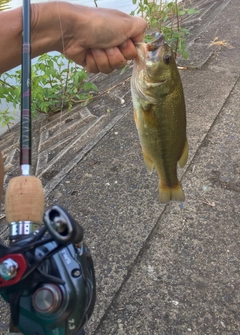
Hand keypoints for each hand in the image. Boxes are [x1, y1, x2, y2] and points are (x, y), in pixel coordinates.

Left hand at [32, 2, 146, 73]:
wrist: (72, 30)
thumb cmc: (99, 24)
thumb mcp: (127, 22)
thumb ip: (141, 29)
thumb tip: (144, 43)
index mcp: (124, 35)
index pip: (135, 52)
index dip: (130, 50)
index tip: (124, 42)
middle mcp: (114, 45)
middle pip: (123, 63)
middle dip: (115, 55)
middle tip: (107, 44)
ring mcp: (102, 54)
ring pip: (111, 69)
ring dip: (103, 58)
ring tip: (95, 47)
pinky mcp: (91, 62)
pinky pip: (98, 71)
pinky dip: (93, 61)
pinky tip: (88, 52)